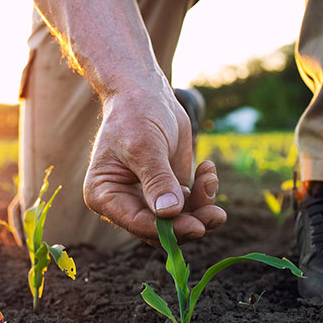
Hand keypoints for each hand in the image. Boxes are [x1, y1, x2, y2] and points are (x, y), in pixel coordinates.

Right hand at [84, 85, 226, 245]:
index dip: (167, 230)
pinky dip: (203, 192)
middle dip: (190, 223)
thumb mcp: (144, 146)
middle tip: (217, 215)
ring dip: (201, 207)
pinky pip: (190, 204)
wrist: (145, 93)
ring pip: (178, 221)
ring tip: (210, 178)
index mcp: (105, 195)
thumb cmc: (135, 115)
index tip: (196, 226)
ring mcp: (148, 198)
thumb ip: (157, 180)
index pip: (136, 223)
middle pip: (160, 229)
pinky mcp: (168, 190)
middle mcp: (124, 202)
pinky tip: (207, 168)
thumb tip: (170, 213)